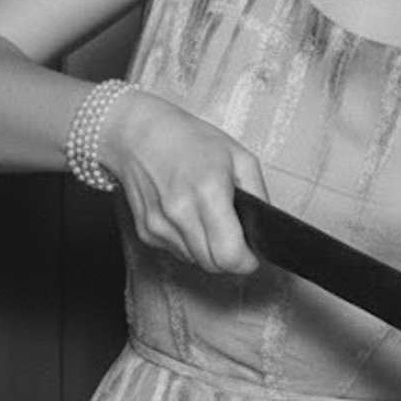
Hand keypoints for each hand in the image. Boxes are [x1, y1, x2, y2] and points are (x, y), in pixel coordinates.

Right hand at [97, 89, 267, 274]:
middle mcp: (180, 213)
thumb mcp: (238, 156)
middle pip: (214, 265)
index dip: (247, 260)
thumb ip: (259, 194)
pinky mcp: (146, 232)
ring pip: (196, 262)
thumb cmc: (189, 140)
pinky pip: (178, 252)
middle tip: (236, 238)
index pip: (229, 255)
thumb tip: (264, 227)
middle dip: (230, 257)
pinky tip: (190, 217)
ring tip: (210, 220)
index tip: (252, 253)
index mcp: (207, 192)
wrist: (136, 134)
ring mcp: (159, 225)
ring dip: (209, 250)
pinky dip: (190, 242)